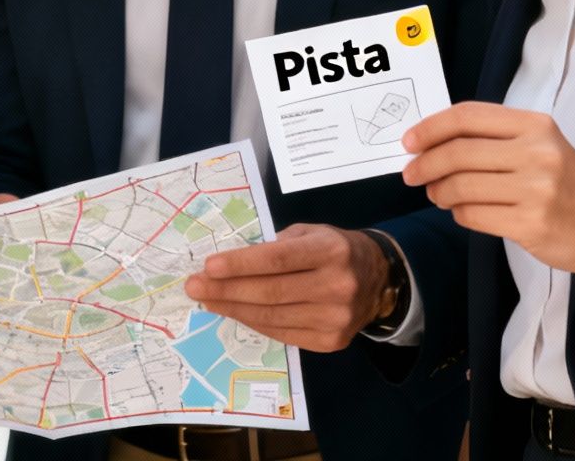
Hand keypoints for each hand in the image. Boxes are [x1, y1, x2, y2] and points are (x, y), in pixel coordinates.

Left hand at [183, 224, 390, 352]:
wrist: (379, 280)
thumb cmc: (334, 249)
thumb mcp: (310, 233)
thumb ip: (275, 246)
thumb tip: (228, 265)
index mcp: (331, 250)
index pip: (277, 259)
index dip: (240, 264)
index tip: (208, 266)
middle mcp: (337, 285)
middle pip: (270, 292)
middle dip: (226, 290)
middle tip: (195, 287)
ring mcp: (335, 318)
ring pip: (272, 316)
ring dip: (234, 309)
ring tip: (208, 300)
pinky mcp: (330, 341)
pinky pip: (281, 333)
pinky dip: (254, 322)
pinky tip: (234, 312)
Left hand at [401, 103, 574, 286]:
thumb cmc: (564, 182)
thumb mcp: (538, 145)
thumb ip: (492, 137)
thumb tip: (430, 141)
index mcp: (534, 125)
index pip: (467, 116)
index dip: (430, 128)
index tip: (409, 141)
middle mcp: (536, 153)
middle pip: (457, 152)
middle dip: (425, 164)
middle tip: (411, 174)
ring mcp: (535, 190)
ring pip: (460, 186)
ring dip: (439, 192)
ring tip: (438, 195)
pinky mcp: (530, 224)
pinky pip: (472, 216)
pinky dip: (458, 214)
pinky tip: (463, 211)